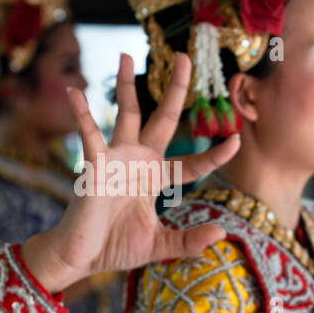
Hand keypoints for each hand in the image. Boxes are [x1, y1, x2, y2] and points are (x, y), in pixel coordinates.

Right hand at [23, 54, 239, 289]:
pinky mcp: (95, 165)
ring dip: (126, 84)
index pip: (191, 162)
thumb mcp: (160, 246)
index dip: (214, 154)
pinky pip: (90, 136)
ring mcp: (116, 159)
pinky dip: (82, 114)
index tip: (236, 140)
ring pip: (125, 114)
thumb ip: (188, 241)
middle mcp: (139, 161)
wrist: (82, 258)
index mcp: (156, 177)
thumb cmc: (116, 247)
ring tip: (126, 54)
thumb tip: (222, 234)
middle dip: (174, 89)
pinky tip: (76, 92)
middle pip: (162, 118)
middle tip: (185, 57)